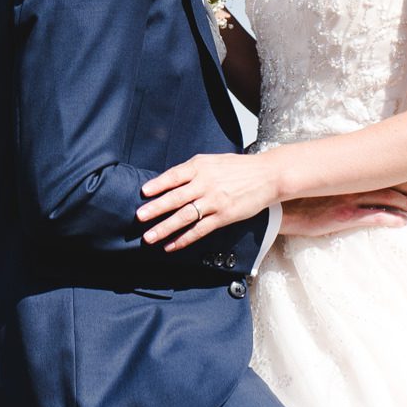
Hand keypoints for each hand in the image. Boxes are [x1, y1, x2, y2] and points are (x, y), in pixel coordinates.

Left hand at [137, 152, 280, 251]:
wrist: (267, 176)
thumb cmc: (239, 168)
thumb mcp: (214, 161)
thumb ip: (193, 170)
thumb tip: (170, 180)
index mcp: (201, 166)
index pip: (174, 176)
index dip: (158, 184)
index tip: (143, 192)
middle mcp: (206, 184)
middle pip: (176, 197)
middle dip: (155, 208)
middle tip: (139, 217)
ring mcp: (214, 201)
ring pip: (185, 216)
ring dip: (165, 227)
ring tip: (150, 236)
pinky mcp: (223, 216)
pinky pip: (200, 230)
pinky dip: (184, 239)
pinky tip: (172, 245)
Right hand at [280, 183, 406, 237]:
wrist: (279, 205)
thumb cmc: (295, 194)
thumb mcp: (317, 179)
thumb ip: (332, 175)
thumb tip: (341, 172)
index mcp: (345, 173)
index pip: (378, 170)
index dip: (396, 175)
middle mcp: (351, 183)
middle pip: (388, 183)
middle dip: (406, 190)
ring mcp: (349, 199)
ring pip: (387, 199)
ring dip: (404, 204)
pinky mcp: (345, 216)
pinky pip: (375, 217)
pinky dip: (392, 219)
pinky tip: (402, 222)